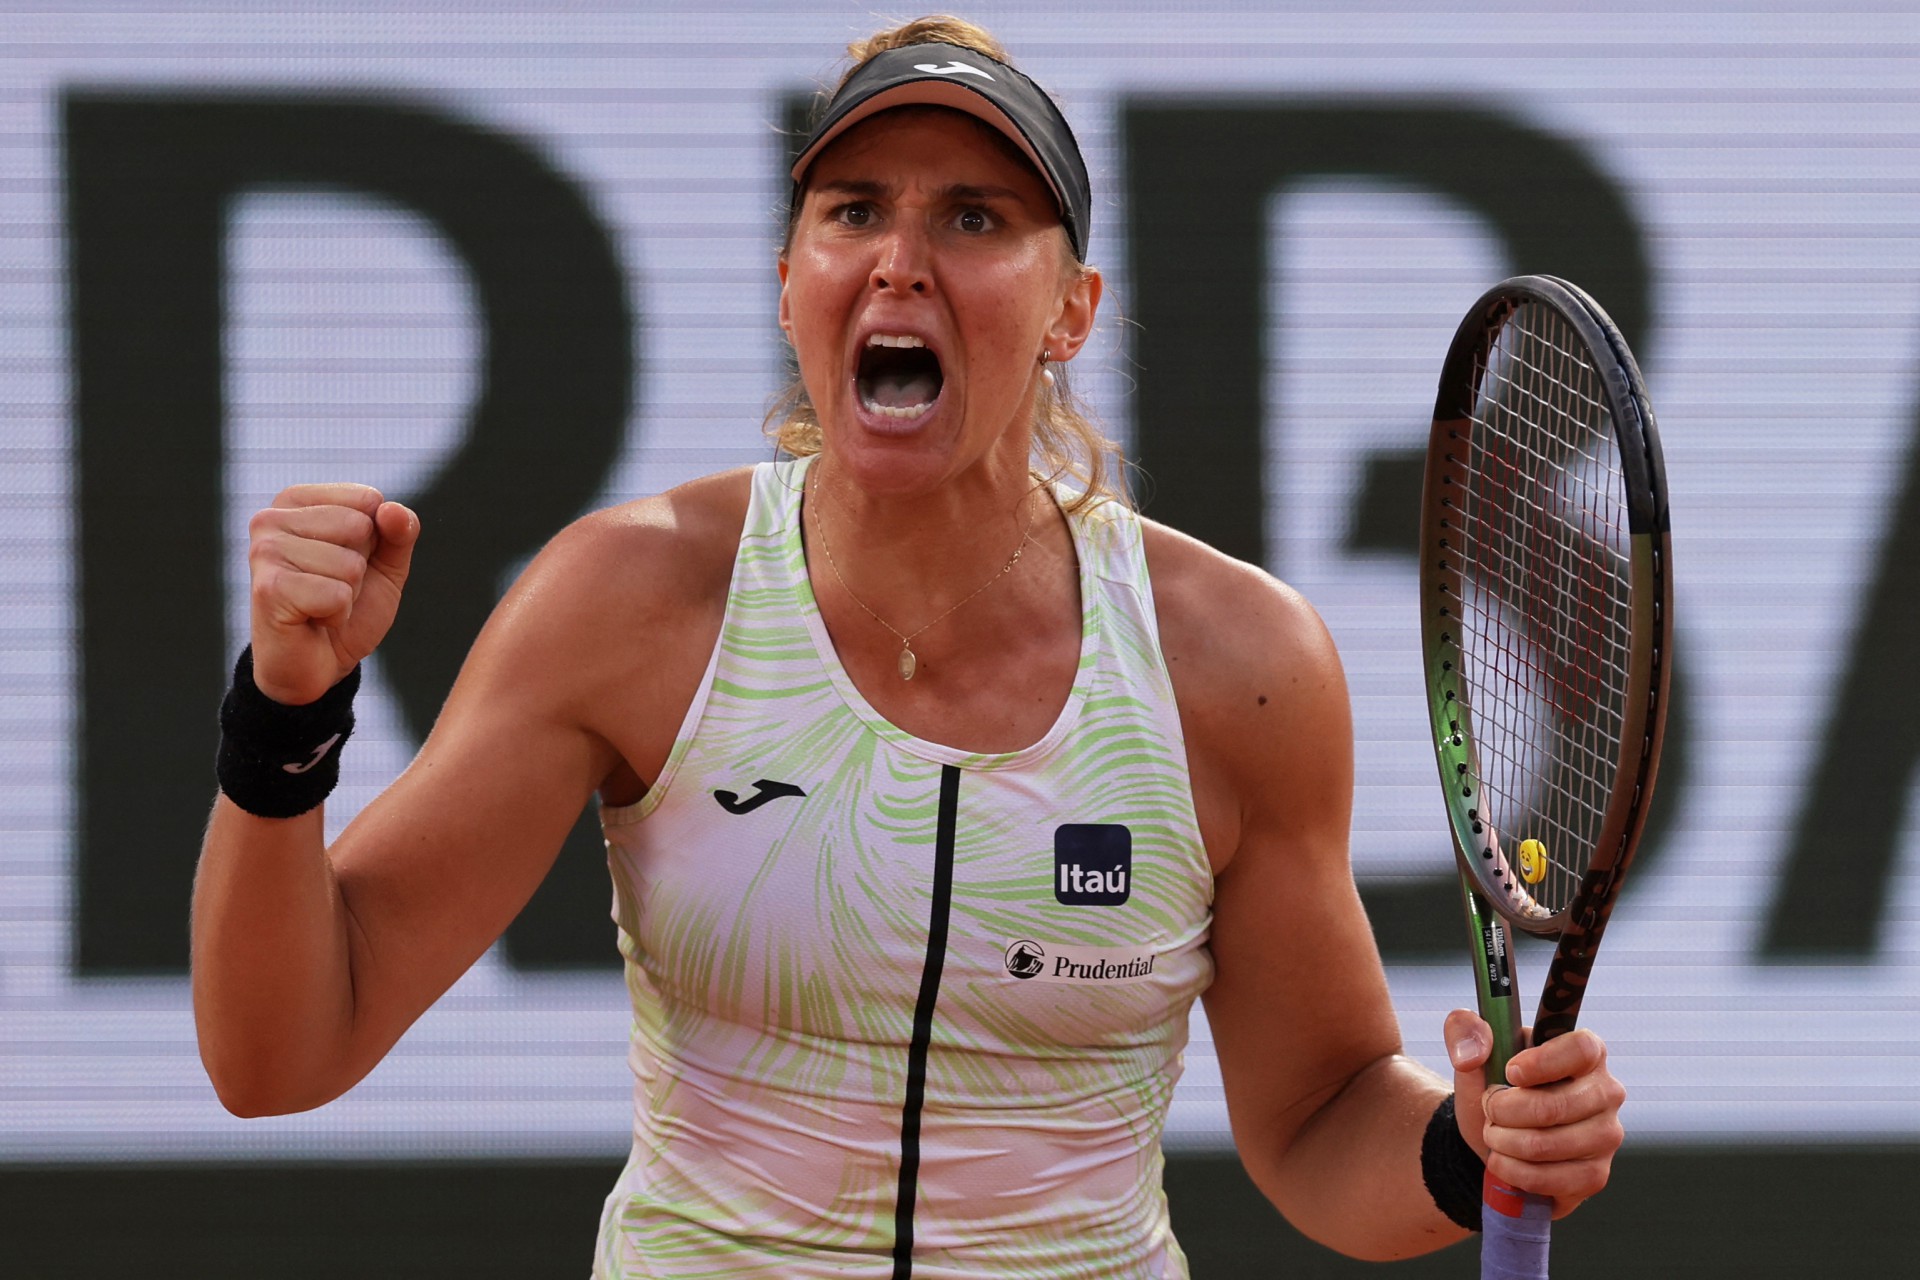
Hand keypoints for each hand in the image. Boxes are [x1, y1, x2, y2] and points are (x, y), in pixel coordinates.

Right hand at [247, 483, 419, 704]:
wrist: (317, 663)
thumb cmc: (346, 607)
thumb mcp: (385, 564)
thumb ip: (399, 531)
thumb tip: (392, 510)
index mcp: (296, 501)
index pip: (368, 499)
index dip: (374, 539)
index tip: (345, 561)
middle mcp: (270, 519)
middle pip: (359, 527)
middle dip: (360, 567)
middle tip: (332, 588)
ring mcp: (265, 552)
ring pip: (350, 564)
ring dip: (347, 594)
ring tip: (320, 604)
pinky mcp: (269, 589)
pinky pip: (337, 595)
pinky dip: (337, 614)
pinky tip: (312, 619)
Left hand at [1444, 1009, 1625, 1218]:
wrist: (1493, 1133)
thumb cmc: (1494, 1084)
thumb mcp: (1473, 1050)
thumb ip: (1465, 1030)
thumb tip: (1473, 1052)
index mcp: (1586, 1051)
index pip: (1582, 1050)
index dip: (1543, 1062)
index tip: (1510, 1071)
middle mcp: (1607, 1092)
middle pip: (1554, 1106)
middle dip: (1503, 1111)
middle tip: (1489, 1109)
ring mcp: (1606, 1136)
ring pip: (1546, 1146)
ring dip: (1503, 1142)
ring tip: (1493, 1133)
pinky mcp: (1595, 1175)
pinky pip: (1548, 1179)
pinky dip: (1512, 1171)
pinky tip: (1503, 1159)